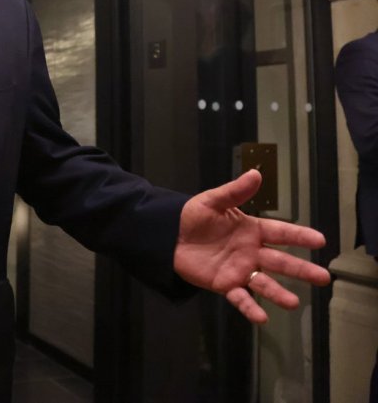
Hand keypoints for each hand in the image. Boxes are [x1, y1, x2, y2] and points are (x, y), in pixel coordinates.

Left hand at [173, 169, 329, 323]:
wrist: (168, 235)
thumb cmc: (193, 217)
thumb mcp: (213, 201)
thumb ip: (235, 191)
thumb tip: (255, 173)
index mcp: (252, 230)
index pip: (280, 232)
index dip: (299, 236)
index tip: (320, 240)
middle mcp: (251, 252)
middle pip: (280, 261)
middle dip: (301, 270)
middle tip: (323, 278)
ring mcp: (240, 270)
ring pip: (265, 283)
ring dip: (279, 293)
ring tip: (294, 303)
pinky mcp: (225, 284)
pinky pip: (240, 298)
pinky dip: (251, 308)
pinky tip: (262, 318)